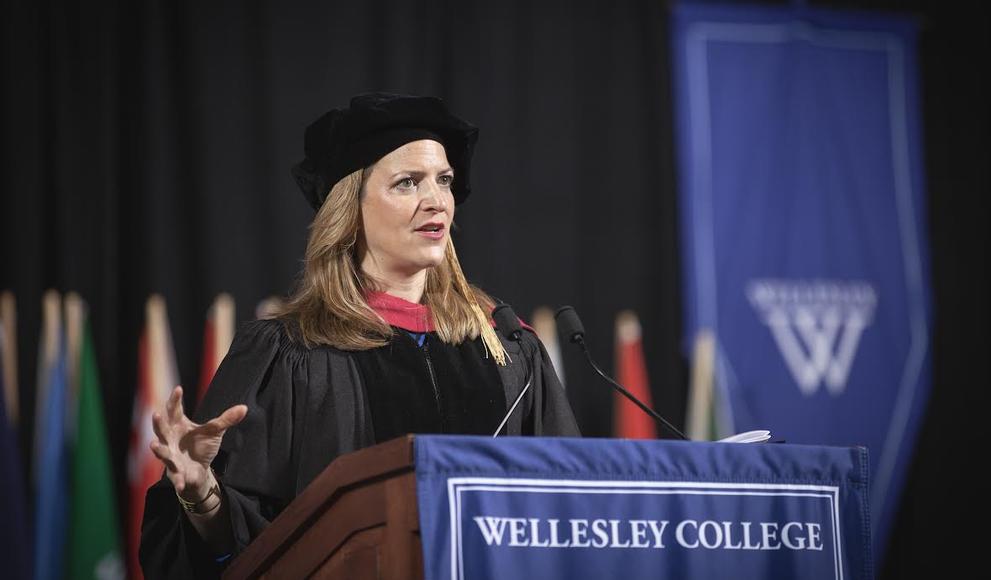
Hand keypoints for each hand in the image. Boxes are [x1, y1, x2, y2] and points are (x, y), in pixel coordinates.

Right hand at [149, 385, 247, 502]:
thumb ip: (227, 419)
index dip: (175, 400)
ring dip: (158, 449)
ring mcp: (171, 456)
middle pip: (161, 429)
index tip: (178, 389)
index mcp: (178, 425)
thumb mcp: (215, 431)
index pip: (174, 410)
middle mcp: (170, 439)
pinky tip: (181, 484)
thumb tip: (244, 408)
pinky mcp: (176, 473)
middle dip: (158, 423)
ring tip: (153, 445)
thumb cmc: (201, 446)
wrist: (199, 470)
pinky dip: (178, 480)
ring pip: (161, 452)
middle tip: (156, 413)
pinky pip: (176, 476)